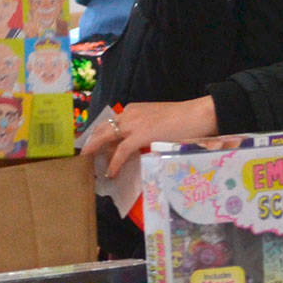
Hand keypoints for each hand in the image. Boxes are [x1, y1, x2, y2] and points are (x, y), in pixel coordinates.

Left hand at [80, 97, 217, 175]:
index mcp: (134, 109)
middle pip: (103, 128)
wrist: (198, 115)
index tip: (93, 145)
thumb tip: (138, 146)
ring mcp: (134, 123)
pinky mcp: (141, 134)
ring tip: (89, 164)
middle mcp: (130, 114)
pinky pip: (121, 151)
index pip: (111, 123)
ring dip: (96, 151)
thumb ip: (145, 130)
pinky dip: (114, 162)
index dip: (100, 135)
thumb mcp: (159, 123)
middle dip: (91, 142)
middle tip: (83, 155)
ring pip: (106, 137)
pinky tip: (110, 172)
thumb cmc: (185, 120)